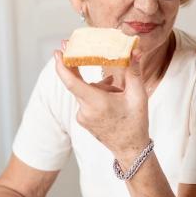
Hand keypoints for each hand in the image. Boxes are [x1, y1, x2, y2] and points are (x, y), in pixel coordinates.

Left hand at [54, 49, 150, 163]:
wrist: (130, 149)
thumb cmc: (136, 123)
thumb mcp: (138, 96)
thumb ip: (134, 71)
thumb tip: (134, 50)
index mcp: (97, 103)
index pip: (72, 82)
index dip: (62, 66)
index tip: (57, 52)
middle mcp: (85, 111)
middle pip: (77, 83)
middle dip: (78, 67)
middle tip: (70, 46)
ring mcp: (82, 117)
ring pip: (85, 92)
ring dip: (98, 87)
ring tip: (118, 92)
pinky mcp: (82, 120)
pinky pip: (86, 101)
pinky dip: (96, 95)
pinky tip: (112, 98)